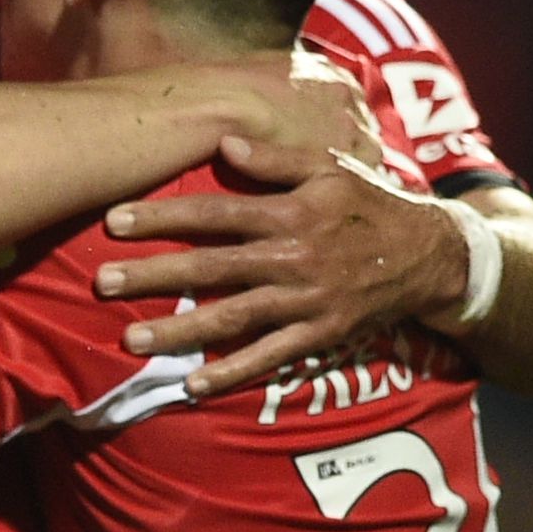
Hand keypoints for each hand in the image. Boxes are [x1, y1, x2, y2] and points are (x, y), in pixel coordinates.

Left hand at [93, 135, 470, 398]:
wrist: (431, 256)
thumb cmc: (371, 204)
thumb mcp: (332, 169)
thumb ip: (277, 160)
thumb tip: (225, 145)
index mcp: (291, 212)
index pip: (216, 213)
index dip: (163, 217)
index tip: (113, 220)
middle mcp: (294, 257)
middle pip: (212, 268)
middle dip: (154, 276)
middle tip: (102, 283)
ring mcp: (305, 301)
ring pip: (233, 318)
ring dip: (180, 332)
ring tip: (131, 341)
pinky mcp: (319, 335)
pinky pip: (270, 358)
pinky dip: (232, 374)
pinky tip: (191, 386)